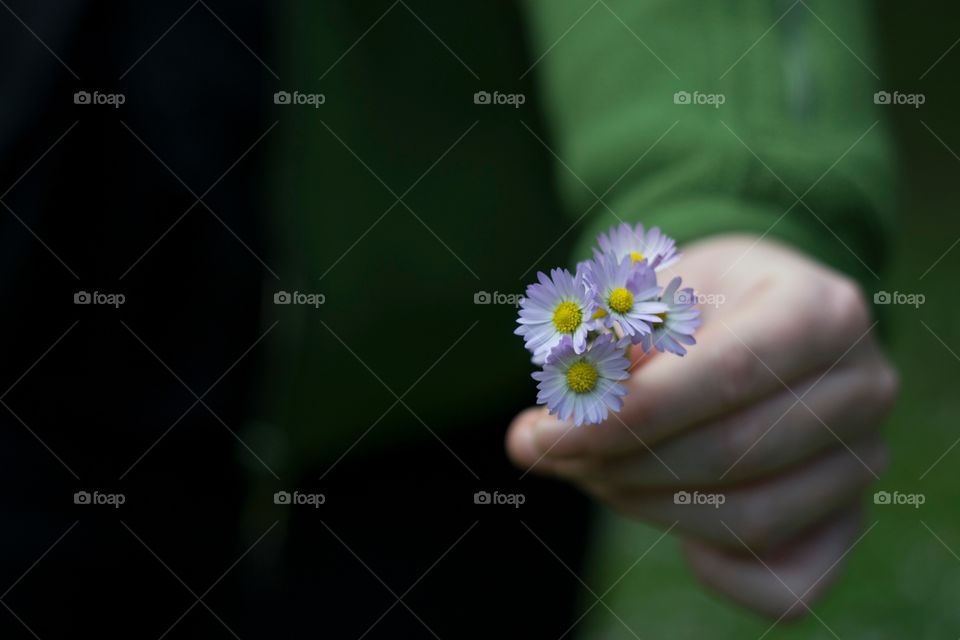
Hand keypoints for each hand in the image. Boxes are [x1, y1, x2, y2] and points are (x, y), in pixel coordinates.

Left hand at [506, 234, 897, 618]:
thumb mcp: (645, 294)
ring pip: (749, 520)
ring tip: (592, 469)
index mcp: (822, 311)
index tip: (548, 433)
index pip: (729, 372)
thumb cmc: (694, 304)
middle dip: (623, 461)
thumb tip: (533, 440)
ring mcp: (862, 462)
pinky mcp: (846, 524)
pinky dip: (713, 569)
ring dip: (646, 505)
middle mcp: (863, 388)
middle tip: (556, 450)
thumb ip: (597, 352)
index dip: (631, 411)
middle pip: (732, 451)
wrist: (758, 319)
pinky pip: (784, 584)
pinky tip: (668, 516)